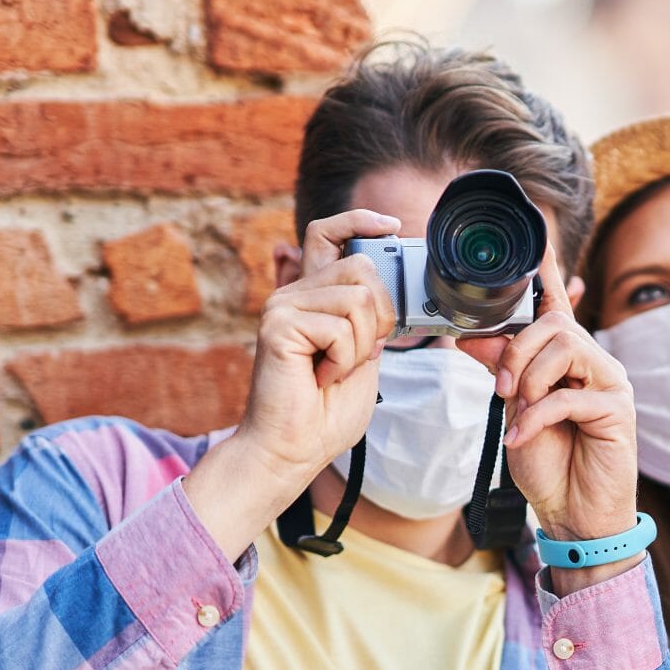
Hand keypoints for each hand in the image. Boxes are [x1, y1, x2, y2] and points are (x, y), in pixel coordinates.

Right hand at [226, 209, 399, 492]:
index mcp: (313, 295)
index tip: (391, 227)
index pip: (328, 233)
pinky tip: (321, 377)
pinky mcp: (278, 326)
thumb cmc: (327, 409)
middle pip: (363, 267)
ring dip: (362, 345)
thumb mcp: (363, 351)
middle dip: (381, 316)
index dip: (360, 221)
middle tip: (359, 352)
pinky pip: (340, 327)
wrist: (293, 449)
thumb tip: (369, 267)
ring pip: (359, 299)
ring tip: (335, 369)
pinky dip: (345, 360)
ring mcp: (283, 306)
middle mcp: (294, 293)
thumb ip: (366, 313)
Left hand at [458, 243, 638, 582]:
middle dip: (517, 352)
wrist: (575, 514)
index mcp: (569, 358)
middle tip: (501, 388)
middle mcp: (594, 363)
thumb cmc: (551, 463)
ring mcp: (610, 384)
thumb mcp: (515, 410)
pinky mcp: (616, 411)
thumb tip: (471, 334)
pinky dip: (536, 417)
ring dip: (528, 381)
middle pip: (554, 326)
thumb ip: (502, 370)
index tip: (537, 239)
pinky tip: (521, 437)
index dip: (548, 271)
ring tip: (518, 412)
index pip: (558, 304)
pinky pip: (567, 397)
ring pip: (563, 350)